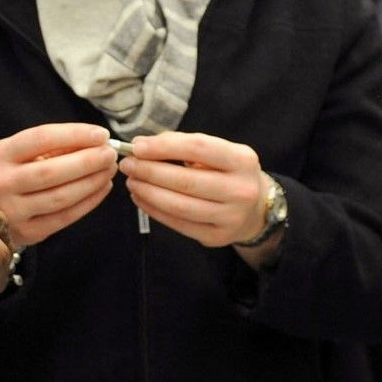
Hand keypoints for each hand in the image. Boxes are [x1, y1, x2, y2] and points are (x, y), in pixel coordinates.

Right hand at [0, 123, 118, 244]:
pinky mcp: (27, 232)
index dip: (74, 134)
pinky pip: (65, 217)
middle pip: (51, 171)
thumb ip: (58, 146)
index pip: (41, 138)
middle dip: (87, 161)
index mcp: (2, 154)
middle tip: (110, 154)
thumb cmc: (17, 173)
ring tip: (109, 170)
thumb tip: (97, 141)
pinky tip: (102, 188)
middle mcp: (3, 182)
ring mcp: (13, 211)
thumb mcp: (26, 153)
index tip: (101, 134)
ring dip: (92, 182)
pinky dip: (89, 202)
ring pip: (61, 197)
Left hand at [118, 130, 272, 251]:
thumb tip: (142, 146)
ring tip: (132, 182)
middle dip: (150, 171)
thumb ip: (183, 145)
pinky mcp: (217, 237)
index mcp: (242, 160)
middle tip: (128, 165)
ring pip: (180, 206)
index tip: (137, 146)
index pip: (198, 148)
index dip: (164, 147)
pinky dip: (154, 210)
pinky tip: (141, 199)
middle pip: (186, 180)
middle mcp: (241, 190)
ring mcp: (230, 217)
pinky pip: (179, 224)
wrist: (254, 208)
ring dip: (148, 192)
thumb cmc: (226, 172)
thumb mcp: (217, 152)